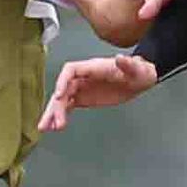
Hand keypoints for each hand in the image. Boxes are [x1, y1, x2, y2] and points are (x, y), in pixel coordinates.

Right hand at [39, 55, 158, 131]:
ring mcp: (82, 88)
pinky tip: (55, 127)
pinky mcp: (84, 98)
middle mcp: (83, 77)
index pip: (70, 70)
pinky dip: (61, 115)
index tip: (58, 96)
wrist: (140, 79)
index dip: (62, 81)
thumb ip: (127, 64)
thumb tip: (120, 58)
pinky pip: (68, 106)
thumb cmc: (138, 71)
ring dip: (53, 113)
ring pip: (62, 100)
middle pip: (63, 89)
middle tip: (54, 122)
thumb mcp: (136, 68)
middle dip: (56, 105)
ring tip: (46, 128)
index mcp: (92, 67)